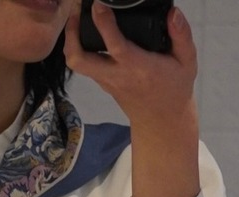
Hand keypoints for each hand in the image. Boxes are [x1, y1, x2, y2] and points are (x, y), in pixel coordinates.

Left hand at [65, 3, 199, 196]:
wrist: (163, 124)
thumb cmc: (174, 90)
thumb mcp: (186, 62)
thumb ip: (179, 34)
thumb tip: (171, 10)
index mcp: (136, 70)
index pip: (115, 46)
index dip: (104, 24)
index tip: (97, 4)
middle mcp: (115, 77)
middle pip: (82, 60)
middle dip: (72, 35)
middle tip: (72, 8)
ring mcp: (106, 81)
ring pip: (78, 62)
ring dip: (70, 39)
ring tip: (72, 12)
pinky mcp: (103, 81)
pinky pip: (85, 62)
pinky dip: (79, 44)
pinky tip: (80, 24)